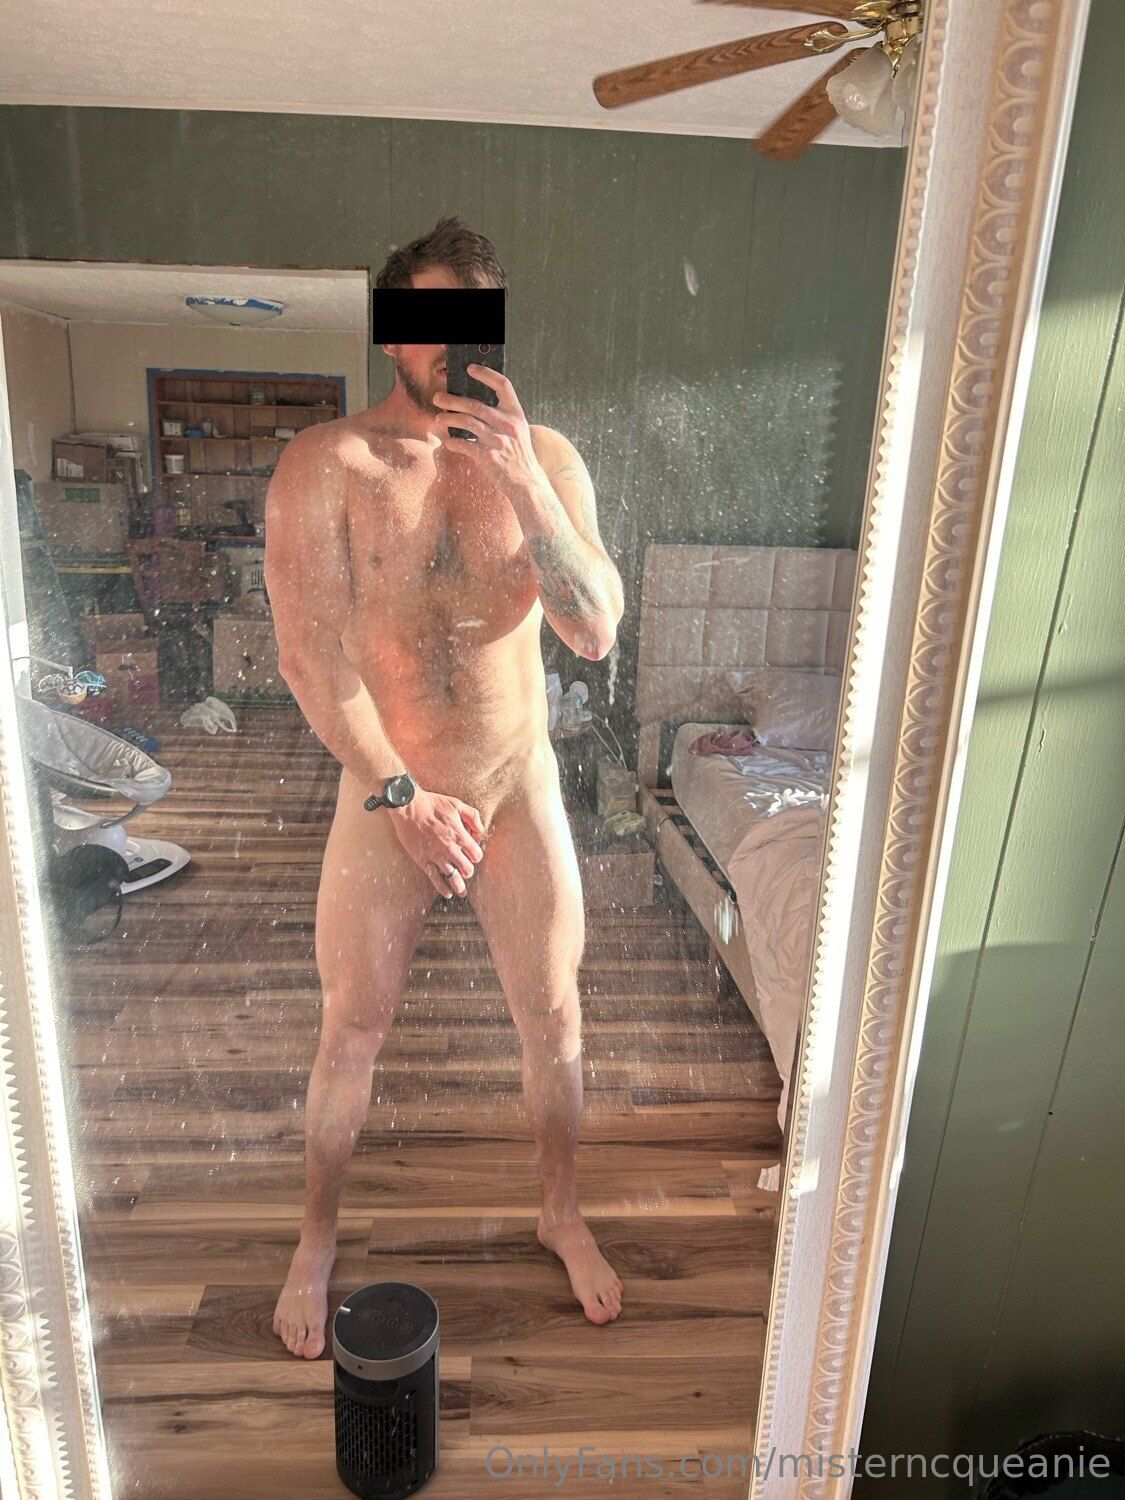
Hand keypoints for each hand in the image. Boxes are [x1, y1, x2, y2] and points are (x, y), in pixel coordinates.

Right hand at [391, 787, 485, 898]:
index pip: (476, 855)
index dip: (476, 856)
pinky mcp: (423, 860)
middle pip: (467, 869)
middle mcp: (450, 849)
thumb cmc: (433, 804)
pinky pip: (435, 879)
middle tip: (465, 869)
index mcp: (460, 836)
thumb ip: (473, 817)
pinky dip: (443, 888)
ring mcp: (436, 856)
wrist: (409, 807)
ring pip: (453, 878)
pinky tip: (447, 893)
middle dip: (468, 870)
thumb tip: (480, 830)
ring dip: (459, 886)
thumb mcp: (457, 804)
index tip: (471, 855)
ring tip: (461, 891)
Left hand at [432, 366, 544, 497]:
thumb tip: (474, 403)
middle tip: (437, 398)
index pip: (503, 385)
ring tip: (439, 418)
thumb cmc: (518, 453)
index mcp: (516, 414)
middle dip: (452, 400)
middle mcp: (507, 425)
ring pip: (465, 422)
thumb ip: (502, 416)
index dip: (487, 374)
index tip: (470, 368)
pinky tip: (447, 440)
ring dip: (448, 418)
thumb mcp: (518, 430)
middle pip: (475, 404)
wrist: (526, 481)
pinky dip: (451, 441)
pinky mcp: (487, 456)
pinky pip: (462, 444)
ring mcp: (497, 440)